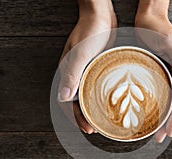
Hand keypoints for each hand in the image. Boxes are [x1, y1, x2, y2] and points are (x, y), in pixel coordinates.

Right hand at [58, 0, 116, 133]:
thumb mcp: (81, 54)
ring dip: (91, 110)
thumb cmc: (90, 32)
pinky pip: (94, 87)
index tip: (87, 128)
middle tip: (95, 129)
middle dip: (83, 117)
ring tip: (101, 120)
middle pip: (76, 102)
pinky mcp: (95, 67)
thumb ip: (72, 75)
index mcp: (67, 73)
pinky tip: (108, 102)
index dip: (74, 117)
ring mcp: (85, 71)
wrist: (101, 16)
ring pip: (85, 96)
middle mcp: (74, 75)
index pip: (66, 102)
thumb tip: (63, 97)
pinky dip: (98, 98)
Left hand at [135, 0, 171, 141]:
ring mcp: (160, 75)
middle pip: (169, 104)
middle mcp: (170, 77)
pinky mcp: (149, 72)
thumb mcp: (171, 44)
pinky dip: (146, 103)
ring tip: (148, 130)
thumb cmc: (160, 30)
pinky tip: (138, 109)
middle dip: (165, 122)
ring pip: (159, 100)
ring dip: (156, 116)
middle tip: (157, 138)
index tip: (167, 133)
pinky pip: (149, 91)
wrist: (148, 18)